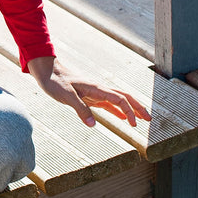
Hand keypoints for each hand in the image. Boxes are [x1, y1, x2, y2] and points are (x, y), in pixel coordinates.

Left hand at [27, 56, 150, 130]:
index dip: (130, 111)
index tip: (134, 125)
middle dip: (138, 108)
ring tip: (142, 120)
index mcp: (97, 88)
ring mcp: (96, 93)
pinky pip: (108, 104)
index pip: (120, 99)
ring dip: (131, 109)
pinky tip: (123, 118)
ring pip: (119, 101)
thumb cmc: (56, 83)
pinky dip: (118, 111)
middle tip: (150, 120)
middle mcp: (99, 90)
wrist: (48, 72)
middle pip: (125, 97)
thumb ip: (80, 109)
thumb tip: (93, 124)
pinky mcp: (90, 97)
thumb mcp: (66, 97)